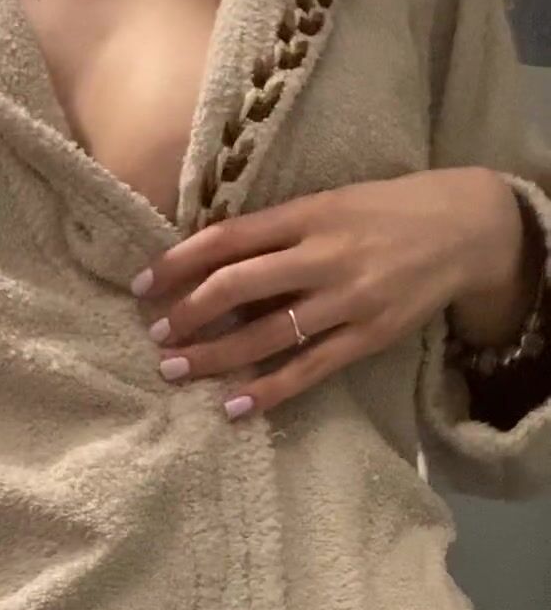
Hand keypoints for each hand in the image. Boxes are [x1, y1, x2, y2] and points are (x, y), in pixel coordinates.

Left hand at [131, 168, 533, 417]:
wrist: (465, 229)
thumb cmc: (386, 211)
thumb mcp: (330, 203)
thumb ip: (278, 229)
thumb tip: (211, 260)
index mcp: (308, 214)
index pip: (228, 238)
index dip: (179, 262)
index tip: (143, 284)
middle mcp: (323, 256)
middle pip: (238, 287)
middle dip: (189, 313)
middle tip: (156, 333)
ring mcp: (347, 300)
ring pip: (266, 334)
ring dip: (214, 356)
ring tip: (175, 368)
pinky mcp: (368, 337)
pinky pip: (309, 369)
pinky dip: (269, 390)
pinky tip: (234, 406)